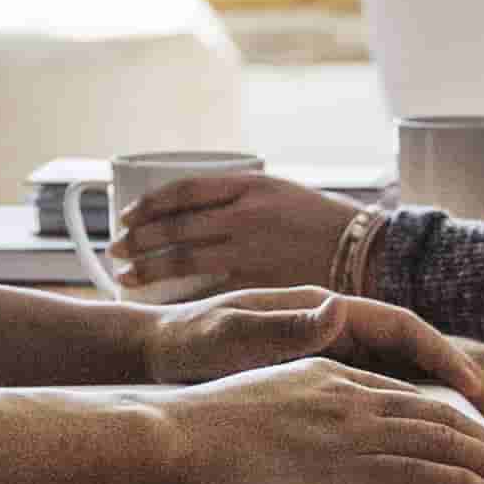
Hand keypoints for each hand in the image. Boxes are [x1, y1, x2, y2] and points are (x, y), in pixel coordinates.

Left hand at [102, 168, 353, 300]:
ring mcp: (249, 249)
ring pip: (184, 258)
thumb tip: (194, 209)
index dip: (150, 203)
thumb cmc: (323, 222)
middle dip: (138, 238)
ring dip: (148, 267)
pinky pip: (207, 286)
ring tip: (125, 275)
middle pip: (175, 225)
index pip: (183, 190)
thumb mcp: (279, 192)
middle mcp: (245, 214)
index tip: (129, 214)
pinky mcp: (257, 281)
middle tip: (116, 247)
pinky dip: (179, 292)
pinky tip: (162, 298)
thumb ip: (239, 199)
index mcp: (249, 185)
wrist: (367, 252)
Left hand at [143, 286, 483, 428]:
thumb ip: (282, 325)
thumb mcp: (230, 331)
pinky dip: (413, 428)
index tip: (481, 395)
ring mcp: (334, 362)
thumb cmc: (192, 341)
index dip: (451, 362)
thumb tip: (331, 310)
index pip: (408, 333)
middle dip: (467, 397)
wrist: (159, 352)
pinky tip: (434, 458)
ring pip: (408, 387)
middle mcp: (341, 334)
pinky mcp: (324, 389)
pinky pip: (383, 407)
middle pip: (421, 363)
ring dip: (448, 415)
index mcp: (329, 314)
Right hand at [155, 358, 483, 483]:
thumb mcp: (262, 400)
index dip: (457, 422)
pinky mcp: (344, 464)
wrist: (172, 434)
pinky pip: (420, 472)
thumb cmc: (199, 428)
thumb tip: (320, 441)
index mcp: (331, 374)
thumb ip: (303, 412)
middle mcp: (350, 393)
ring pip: (443, 442)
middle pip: (442, 417)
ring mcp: (350, 427)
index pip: (412, 398)